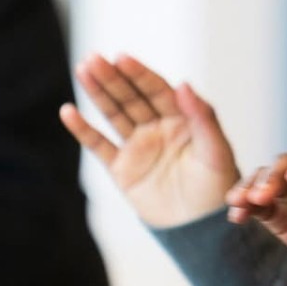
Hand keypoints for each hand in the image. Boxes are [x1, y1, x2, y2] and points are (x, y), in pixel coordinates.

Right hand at [62, 53, 239, 227]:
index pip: (158, 90)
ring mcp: (139, 147)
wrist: (201, 228)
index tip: (123, 57)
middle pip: (132, 97)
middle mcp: (159, 128)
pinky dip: (83, 130)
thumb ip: (203, 118)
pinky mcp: (122, 169)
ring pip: (115, 114)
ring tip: (82, 70)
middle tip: (94, 58)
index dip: (140, 74)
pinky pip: (99, 145)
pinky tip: (68, 111)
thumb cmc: (218, 188)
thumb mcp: (216, 150)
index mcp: (184, 120)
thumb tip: (184, 83)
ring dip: (98, 93)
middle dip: (114, 78)